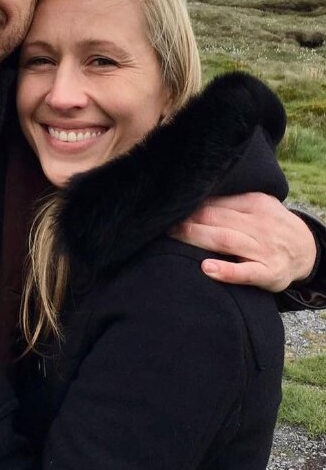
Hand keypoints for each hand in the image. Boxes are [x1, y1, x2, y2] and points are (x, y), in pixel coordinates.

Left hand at [170, 193, 316, 291]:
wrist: (308, 251)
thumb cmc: (271, 227)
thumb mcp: (259, 206)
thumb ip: (233, 200)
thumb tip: (194, 195)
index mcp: (255, 204)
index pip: (217, 201)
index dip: (191, 204)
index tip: (169, 205)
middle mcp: (260, 225)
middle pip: (216, 219)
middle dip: (187, 219)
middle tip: (161, 220)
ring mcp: (264, 250)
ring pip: (225, 240)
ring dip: (196, 237)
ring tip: (173, 235)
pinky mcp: (269, 273)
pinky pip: (246, 273)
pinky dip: (226, 271)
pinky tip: (206, 268)